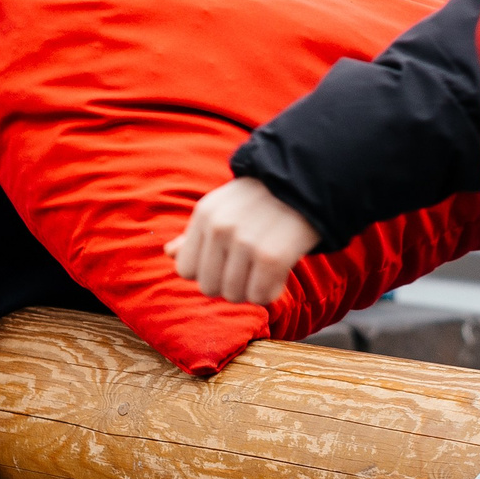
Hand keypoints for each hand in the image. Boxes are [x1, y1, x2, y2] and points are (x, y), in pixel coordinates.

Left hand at [168, 177, 319, 305]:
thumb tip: (169, 253)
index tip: (228, 262)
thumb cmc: (263, 199)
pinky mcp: (271, 256)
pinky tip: (280, 273)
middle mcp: (220, 227)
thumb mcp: (223, 207)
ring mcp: (244, 242)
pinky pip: (260, 297)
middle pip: (209, 287)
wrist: (310, 181)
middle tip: (251, 266)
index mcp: (204, 214)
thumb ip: (195, 233)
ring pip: (235, 295)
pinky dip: (271, 292)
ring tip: (266, 266)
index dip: (207, 271)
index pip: (185, 270)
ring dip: (253, 288)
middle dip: (230, 283)